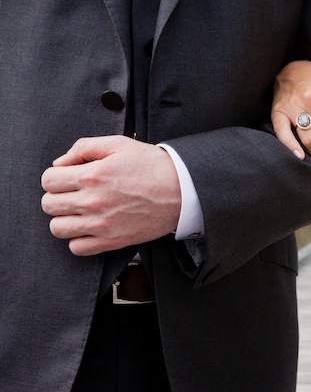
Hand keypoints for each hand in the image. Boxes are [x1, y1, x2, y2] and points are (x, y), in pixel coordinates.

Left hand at [41, 136, 180, 255]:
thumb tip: (60, 163)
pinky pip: (77, 247)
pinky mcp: (112, 240)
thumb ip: (84, 147)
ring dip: (65, 218)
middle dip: (58, 196)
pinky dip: (79, 239)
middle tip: (74, 193)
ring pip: (57, 228)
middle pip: (48, 204)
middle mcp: (92, 202)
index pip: (48, 180)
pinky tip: (90, 227)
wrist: (182, 190)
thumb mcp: (119, 144)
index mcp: (92, 175)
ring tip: (79, 212)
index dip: (56, 176)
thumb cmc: (152, 166)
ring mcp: (101, 224)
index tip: (68, 177)